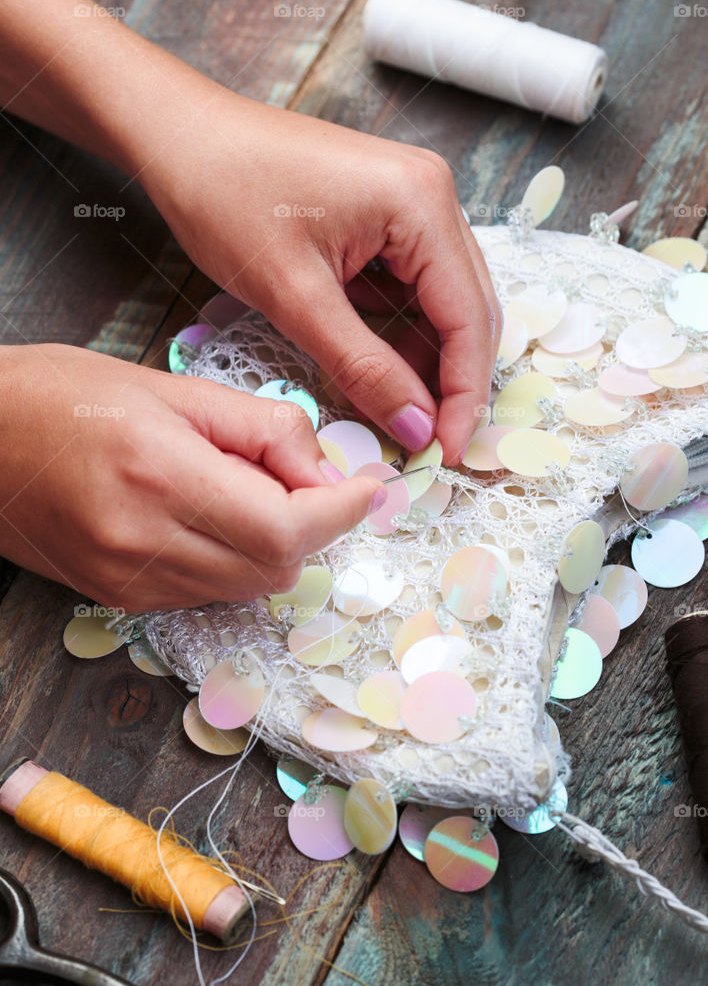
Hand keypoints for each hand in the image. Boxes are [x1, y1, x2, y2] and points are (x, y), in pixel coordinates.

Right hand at [0, 345, 381, 610]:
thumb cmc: (61, 395)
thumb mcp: (170, 387)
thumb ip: (261, 429)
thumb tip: (327, 468)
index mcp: (159, 475)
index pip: (286, 525)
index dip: (341, 512)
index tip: (368, 490)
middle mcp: (144, 541)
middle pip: (276, 567)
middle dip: (311, 528)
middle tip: (304, 479)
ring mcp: (128, 580)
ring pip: (247, 587)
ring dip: (274, 547)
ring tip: (246, 489)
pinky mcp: (117, 598)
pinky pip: (207, 592)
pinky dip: (233, 560)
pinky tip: (211, 516)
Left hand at [140, 97, 499, 463]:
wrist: (178, 135)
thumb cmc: (224, 194)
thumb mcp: (294, 297)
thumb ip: (363, 367)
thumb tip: (416, 425)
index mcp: (420, 202)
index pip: (468, 318)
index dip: (463, 393)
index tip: (448, 450)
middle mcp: (432, 194)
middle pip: (468, 310)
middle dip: (452, 381)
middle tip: (431, 443)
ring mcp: (413, 200)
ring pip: (442, 302)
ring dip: (426, 359)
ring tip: (401, 413)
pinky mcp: (389, 212)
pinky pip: (413, 285)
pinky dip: (400, 331)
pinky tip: (379, 367)